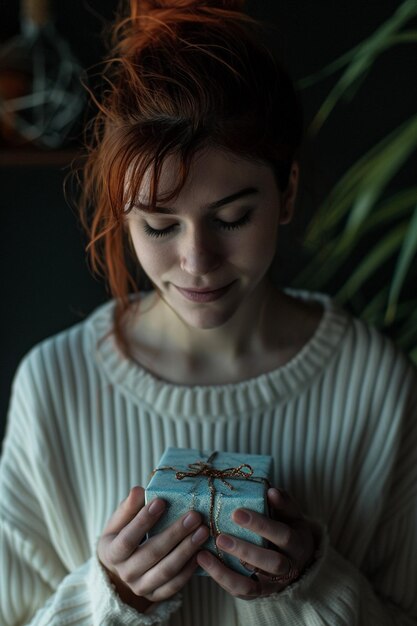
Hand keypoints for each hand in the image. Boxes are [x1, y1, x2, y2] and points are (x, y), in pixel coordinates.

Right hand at [97, 486, 209, 610]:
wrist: (120, 568)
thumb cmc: (121, 536)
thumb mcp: (118, 522)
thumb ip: (128, 507)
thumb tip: (138, 490)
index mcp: (112, 552)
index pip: (128, 538)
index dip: (143, 520)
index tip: (161, 501)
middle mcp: (125, 573)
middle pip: (152, 554)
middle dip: (175, 534)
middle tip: (194, 516)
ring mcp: (141, 587)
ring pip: (166, 571)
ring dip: (186, 550)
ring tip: (203, 532)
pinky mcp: (155, 595)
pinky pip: (174, 586)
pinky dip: (188, 570)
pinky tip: (201, 553)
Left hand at [196, 487, 315, 599]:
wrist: (298, 557)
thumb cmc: (289, 527)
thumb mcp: (291, 514)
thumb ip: (283, 503)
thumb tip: (271, 491)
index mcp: (298, 543)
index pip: (283, 535)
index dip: (261, 525)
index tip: (237, 513)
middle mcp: (289, 567)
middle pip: (271, 563)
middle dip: (245, 550)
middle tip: (220, 537)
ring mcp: (274, 584)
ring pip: (253, 585)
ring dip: (227, 571)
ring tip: (204, 554)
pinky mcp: (260, 593)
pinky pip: (241, 592)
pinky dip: (222, 579)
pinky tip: (204, 563)